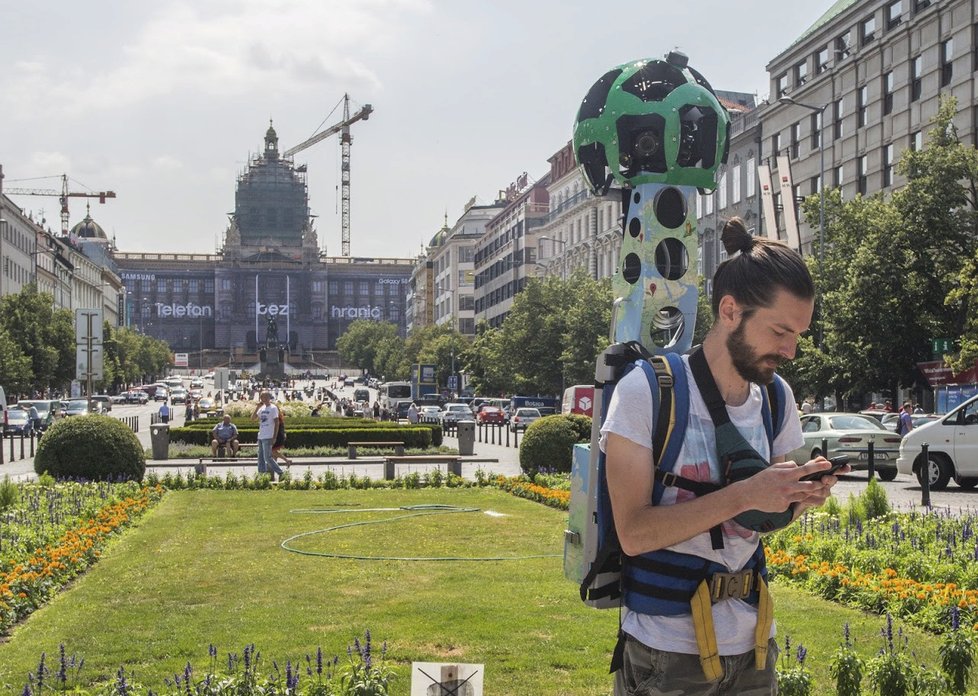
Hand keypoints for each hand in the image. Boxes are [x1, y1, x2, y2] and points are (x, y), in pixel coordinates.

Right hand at [730, 459, 845, 513]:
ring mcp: (786, 497)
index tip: (828, 464)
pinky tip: (782, 498)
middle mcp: (788, 486)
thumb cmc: (761, 480)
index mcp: (786, 475)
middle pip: (811, 485)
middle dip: (820, 484)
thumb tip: (798, 465)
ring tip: (804, 490)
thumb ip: (788, 466)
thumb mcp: (773, 468)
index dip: (819, 466)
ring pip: (804, 496)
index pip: (806, 469)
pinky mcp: (784, 506)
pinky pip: (793, 502)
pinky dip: (792, 499)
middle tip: (823, 483)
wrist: (748, 494)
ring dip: (807, 493)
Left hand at [792, 456, 849, 510]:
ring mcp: (824, 492)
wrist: (791, 494)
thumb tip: (823, 460)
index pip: (838, 470)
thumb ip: (815, 463)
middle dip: (829, 479)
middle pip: (833, 480)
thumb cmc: (800, 479)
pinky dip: (811, 499)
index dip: (843, 469)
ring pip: (826, 492)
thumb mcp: (806, 469)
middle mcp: (827, 483)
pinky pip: (819, 501)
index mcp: (826, 473)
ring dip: (817, 490)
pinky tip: (804, 498)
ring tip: (806, 489)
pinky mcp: (819, 501)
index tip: (847, 467)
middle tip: (823, 479)